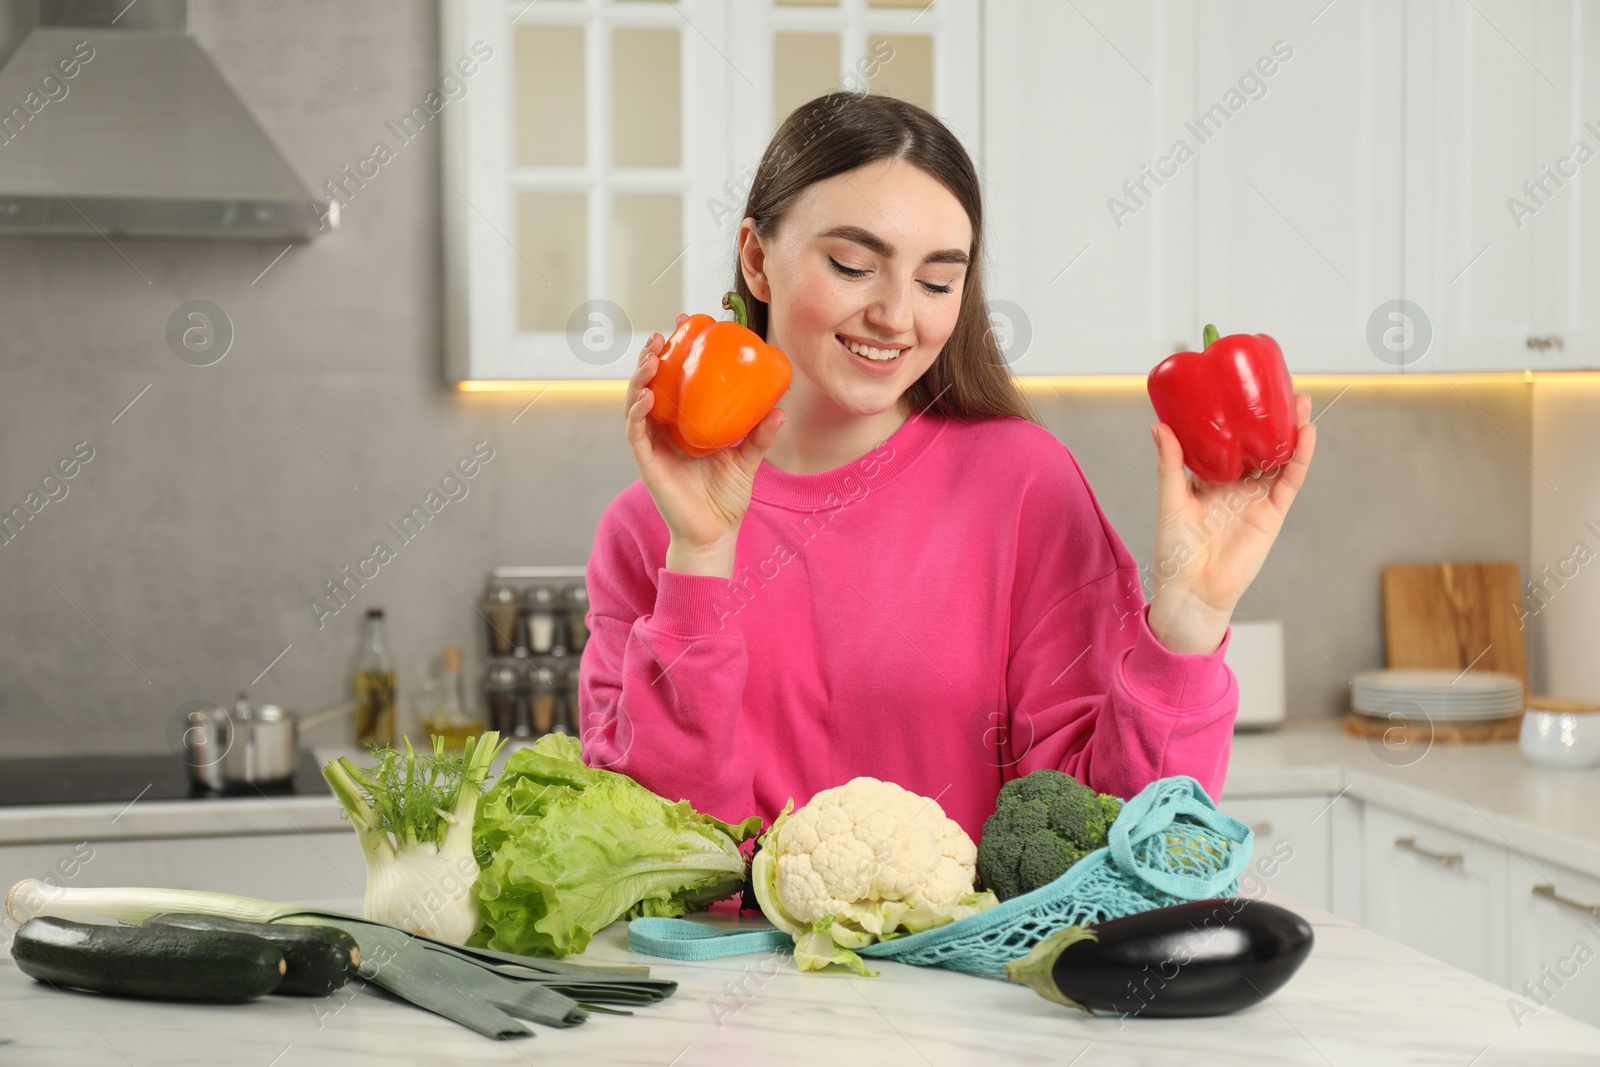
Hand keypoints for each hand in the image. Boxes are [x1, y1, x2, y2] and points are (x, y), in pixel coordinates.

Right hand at [625, 316, 785, 575]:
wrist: (714, 534)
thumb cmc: (726, 498)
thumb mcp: (747, 459)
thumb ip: (759, 434)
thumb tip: (780, 408)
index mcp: (684, 424)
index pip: (675, 381)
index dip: (675, 352)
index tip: (685, 324)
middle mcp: (664, 431)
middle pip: (649, 385)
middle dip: (650, 357)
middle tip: (662, 336)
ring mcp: (652, 445)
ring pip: (636, 402)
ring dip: (640, 377)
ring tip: (652, 358)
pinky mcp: (646, 462)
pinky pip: (636, 432)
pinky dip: (637, 412)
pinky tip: (648, 396)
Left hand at [1146, 393, 1316, 653]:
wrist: (1192, 590)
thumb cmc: (1175, 550)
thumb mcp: (1170, 499)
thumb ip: (1170, 464)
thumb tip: (1159, 425)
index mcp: (1208, 478)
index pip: (1225, 439)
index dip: (1235, 417)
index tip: (1240, 387)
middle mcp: (1235, 485)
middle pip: (1258, 443)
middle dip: (1270, 418)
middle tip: (1279, 386)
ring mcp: (1256, 498)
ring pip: (1278, 458)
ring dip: (1291, 431)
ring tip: (1299, 401)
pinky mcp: (1272, 514)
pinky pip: (1289, 481)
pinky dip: (1299, 458)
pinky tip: (1306, 435)